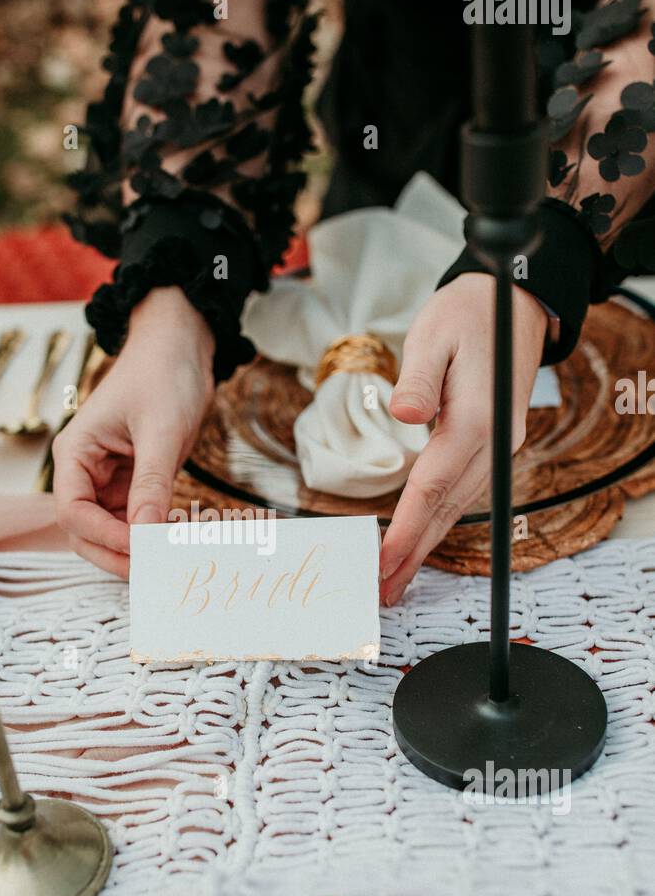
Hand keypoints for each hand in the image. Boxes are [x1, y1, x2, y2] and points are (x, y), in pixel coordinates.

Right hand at [53, 287, 213, 577]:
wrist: (179, 350)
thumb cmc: (162, 376)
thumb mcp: (160, 430)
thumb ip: (151, 484)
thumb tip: (145, 535)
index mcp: (74, 453)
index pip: (73, 512)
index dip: (104, 535)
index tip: (142, 548)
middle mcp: (83, 472)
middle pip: (84, 533)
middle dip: (114, 554)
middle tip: (153, 571)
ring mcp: (107, 482)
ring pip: (109, 534)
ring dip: (134, 550)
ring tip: (169, 560)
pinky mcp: (132, 486)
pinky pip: (134, 522)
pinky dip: (151, 536)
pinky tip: (176, 542)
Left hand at [379, 273, 546, 604]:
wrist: (513, 305)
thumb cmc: (466, 315)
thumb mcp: (433, 335)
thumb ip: (418, 379)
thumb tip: (403, 415)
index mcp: (478, 421)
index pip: (432, 486)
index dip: (407, 527)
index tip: (384, 560)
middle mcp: (495, 443)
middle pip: (446, 509)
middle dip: (413, 553)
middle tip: (382, 591)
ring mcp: (500, 448)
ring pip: (457, 507)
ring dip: (425, 544)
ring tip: (395, 579)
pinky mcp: (495, 446)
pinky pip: (463, 493)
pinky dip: (438, 520)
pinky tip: (420, 539)